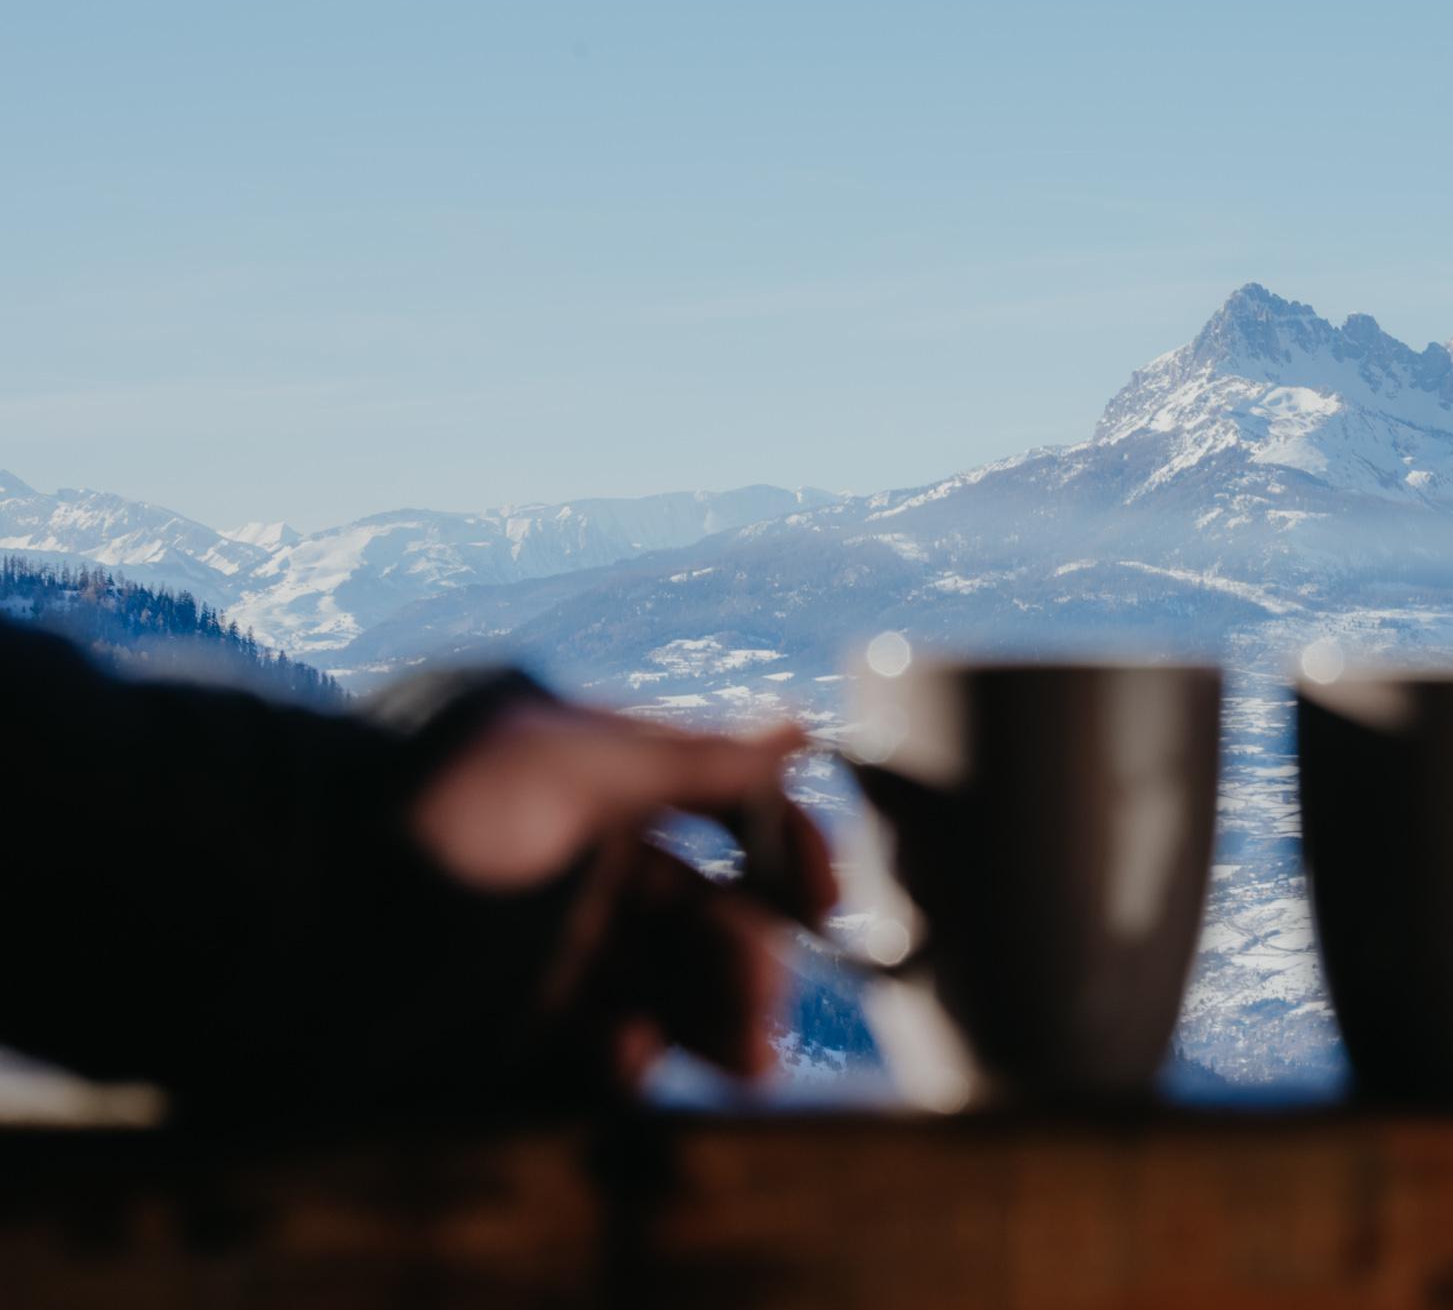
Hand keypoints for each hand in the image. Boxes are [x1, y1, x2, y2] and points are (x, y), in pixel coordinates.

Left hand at [409, 703, 836, 1085]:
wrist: (299, 883)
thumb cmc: (451, 795)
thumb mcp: (582, 762)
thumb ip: (700, 760)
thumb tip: (799, 727)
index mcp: (611, 788)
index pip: (728, 819)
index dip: (786, 854)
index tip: (823, 908)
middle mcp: (588, 866)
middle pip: (705, 918)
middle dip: (751, 964)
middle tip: (766, 1013)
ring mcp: (548, 943)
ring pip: (664, 986)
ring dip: (713, 1020)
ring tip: (741, 1057)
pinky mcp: (507, 1017)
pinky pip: (591, 1044)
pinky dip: (627, 1055)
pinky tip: (634, 1054)